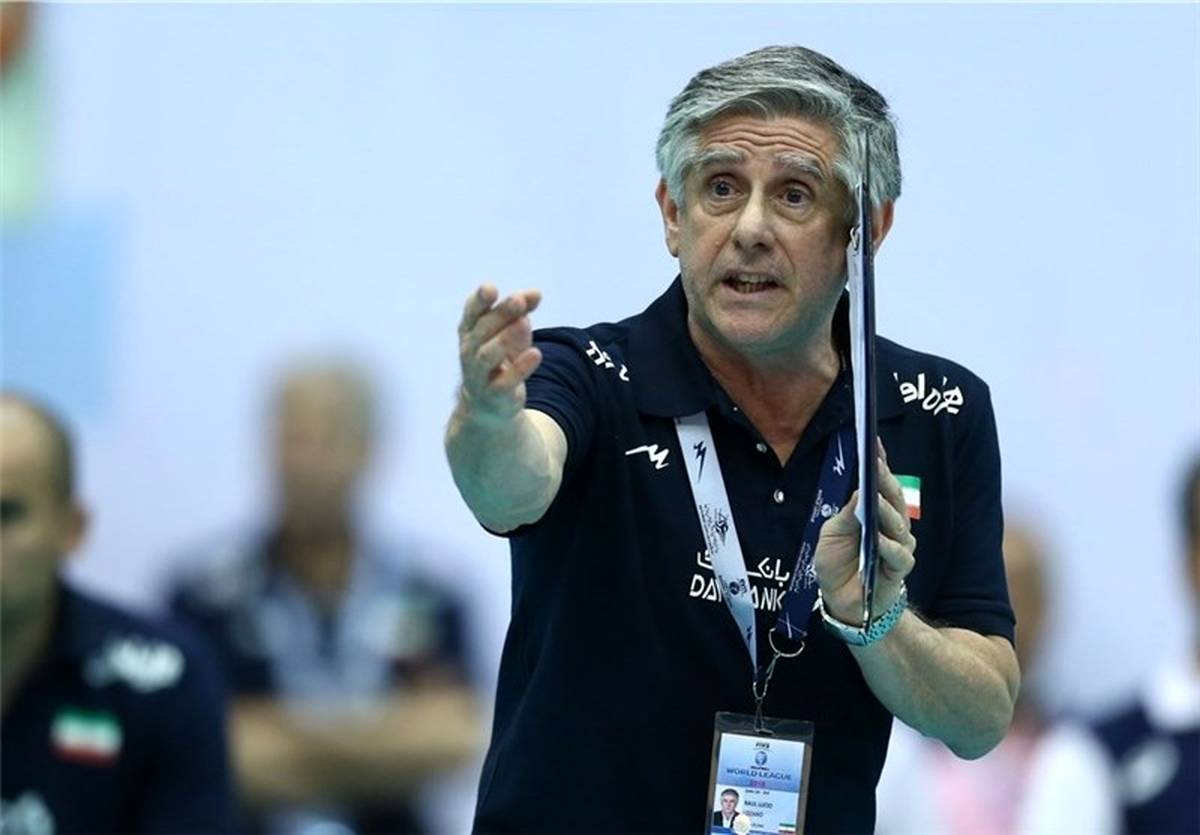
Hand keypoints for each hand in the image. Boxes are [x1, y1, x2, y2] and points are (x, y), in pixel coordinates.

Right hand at [456, 284, 542, 425]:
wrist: (488, 402)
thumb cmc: (500, 357)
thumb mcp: (511, 330)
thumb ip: (522, 309)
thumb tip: (536, 293)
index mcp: (471, 330)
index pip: (472, 312)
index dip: (479, 300)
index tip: (490, 288)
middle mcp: (470, 350)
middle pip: (483, 330)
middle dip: (501, 314)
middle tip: (518, 301)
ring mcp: (478, 373)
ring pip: (487, 355)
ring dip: (505, 339)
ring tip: (524, 324)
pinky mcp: (494, 393)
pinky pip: (504, 381)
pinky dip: (520, 368)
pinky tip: (536, 354)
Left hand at [813, 440, 916, 624]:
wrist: (840, 600)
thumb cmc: (838, 562)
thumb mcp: (832, 533)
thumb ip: (847, 514)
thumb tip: (861, 490)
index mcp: (875, 513)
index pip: (880, 485)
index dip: (879, 463)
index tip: (873, 442)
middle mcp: (892, 526)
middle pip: (893, 499)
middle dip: (884, 480)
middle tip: (875, 463)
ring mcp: (898, 547)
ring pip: (899, 525)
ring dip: (887, 512)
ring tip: (875, 500)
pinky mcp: (899, 570)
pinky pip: (899, 555)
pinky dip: (889, 547)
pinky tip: (879, 540)